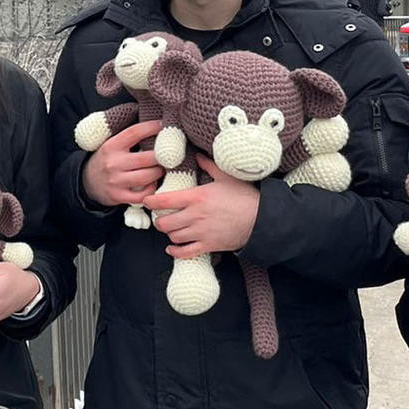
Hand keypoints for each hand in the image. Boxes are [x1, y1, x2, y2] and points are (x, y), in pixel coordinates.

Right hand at [82, 120, 164, 206]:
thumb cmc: (107, 159)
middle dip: (161, 156)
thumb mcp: (111, 144)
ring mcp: (116, 181)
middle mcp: (113, 163)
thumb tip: (156, 124)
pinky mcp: (119, 196)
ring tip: (160, 168)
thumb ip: (129, 136)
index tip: (163, 125)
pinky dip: (151, 189)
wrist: (87, 182)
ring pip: (148, 176)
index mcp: (111, 146)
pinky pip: (143, 195)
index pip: (134, 132)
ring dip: (159, 172)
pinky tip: (151, 183)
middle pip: (147, 158)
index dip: (151, 127)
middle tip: (166, 154)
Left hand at [142, 155, 257, 258]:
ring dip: (169, 233)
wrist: (262, 219)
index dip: (151, 201)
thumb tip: (198, 156)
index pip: (164, 200)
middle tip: (161, 217)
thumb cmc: (245, 196)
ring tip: (170, 228)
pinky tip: (172, 248)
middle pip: (164, 223)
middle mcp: (195, 216)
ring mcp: (201, 232)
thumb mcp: (226, 177)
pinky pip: (185, 253)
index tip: (146, 200)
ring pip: (173, 237)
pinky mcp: (208, 245)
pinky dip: (175, 252)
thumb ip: (209, 166)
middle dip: (159, 220)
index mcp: (197, 197)